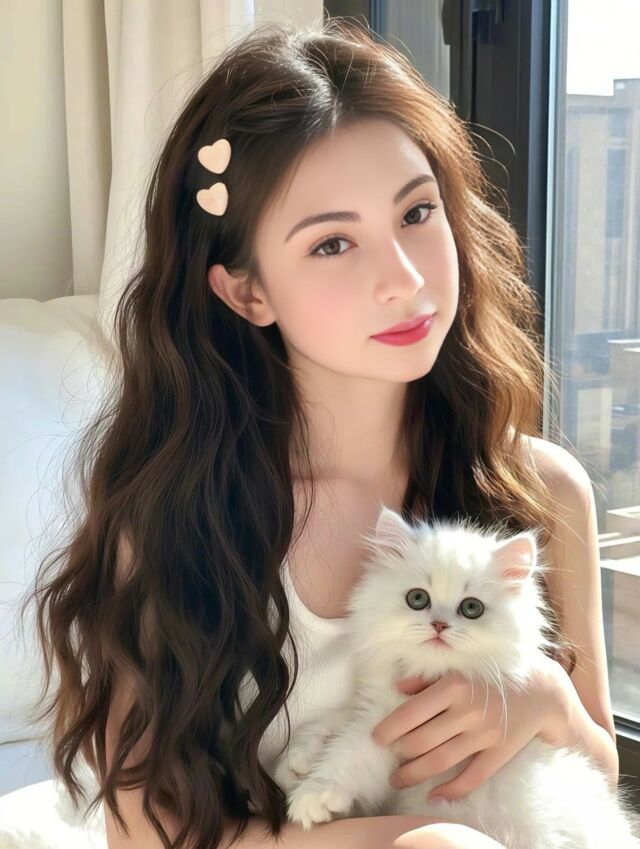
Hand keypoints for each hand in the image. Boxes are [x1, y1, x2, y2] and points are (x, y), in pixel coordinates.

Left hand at [370, 654, 567, 801]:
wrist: (541, 690)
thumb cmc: (492, 675)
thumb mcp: (458, 668)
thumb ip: (426, 679)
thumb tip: (397, 690)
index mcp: (453, 686)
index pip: (411, 713)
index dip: (389, 729)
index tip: (376, 738)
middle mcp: (467, 711)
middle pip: (421, 741)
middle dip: (399, 754)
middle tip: (388, 758)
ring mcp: (485, 735)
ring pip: (440, 762)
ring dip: (414, 774)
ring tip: (398, 779)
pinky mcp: (500, 753)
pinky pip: (472, 778)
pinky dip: (451, 790)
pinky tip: (433, 795)